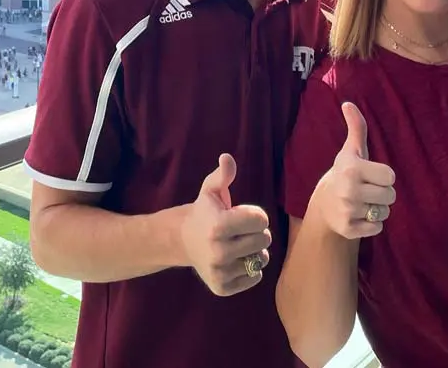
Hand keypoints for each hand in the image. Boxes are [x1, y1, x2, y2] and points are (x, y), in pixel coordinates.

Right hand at [179, 153, 271, 296]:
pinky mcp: (222, 288)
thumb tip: (227, 158)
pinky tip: (237, 260)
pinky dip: (251, 269)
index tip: (242, 214)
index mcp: (218, 226)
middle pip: (264, 239)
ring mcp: (220, 272)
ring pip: (261, 259)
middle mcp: (218, 252)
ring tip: (240, 244)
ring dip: (256, 250)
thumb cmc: (205, 211)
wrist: (183, 241)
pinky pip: (255, 277)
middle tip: (241, 230)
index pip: (261, 220)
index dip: (256, 215)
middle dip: (257, 232)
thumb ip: (223, 174)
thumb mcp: (211, 189)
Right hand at [311, 102, 396, 239]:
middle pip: (391, 195)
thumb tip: (348, 104)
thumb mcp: (351, 150)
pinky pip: (377, 228)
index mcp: (352, 168)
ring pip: (385, 212)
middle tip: (366, 190)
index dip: (384, 176)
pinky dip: (372, 224)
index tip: (370, 174)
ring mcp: (347, 210)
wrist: (324, 204)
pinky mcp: (348, 229)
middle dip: (383, 193)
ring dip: (377, 209)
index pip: (390, 176)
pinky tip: (358, 216)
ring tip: (362, 202)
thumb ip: (356, 127)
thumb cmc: (345, 172)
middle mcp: (349, 189)